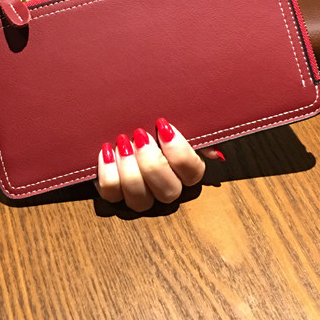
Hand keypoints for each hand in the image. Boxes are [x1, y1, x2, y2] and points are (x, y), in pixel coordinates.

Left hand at [94, 118, 224, 211]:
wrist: (120, 120)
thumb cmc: (150, 122)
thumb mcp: (174, 122)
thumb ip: (197, 134)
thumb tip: (213, 152)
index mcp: (184, 170)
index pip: (193, 173)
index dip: (179, 152)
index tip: (163, 126)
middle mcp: (164, 188)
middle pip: (168, 192)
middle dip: (152, 163)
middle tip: (139, 135)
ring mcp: (139, 195)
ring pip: (140, 199)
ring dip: (130, 170)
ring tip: (121, 143)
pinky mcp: (114, 193)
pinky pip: (112, 194)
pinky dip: (108, 173)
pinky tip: (106, 151)